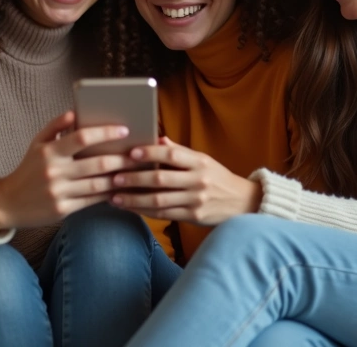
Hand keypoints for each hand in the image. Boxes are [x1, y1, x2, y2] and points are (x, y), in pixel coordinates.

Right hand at [0, 111, 136, 231]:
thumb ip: (55, 126)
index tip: (124, 130)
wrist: (7, 203)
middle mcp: (54, 172)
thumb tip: (75, 112)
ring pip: (99, 185)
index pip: (82, 137)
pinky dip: (108, 195)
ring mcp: (59, 192)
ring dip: (119, 178)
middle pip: (97, 164)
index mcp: (49, 152)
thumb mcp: (36, 144)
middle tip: (139, 154)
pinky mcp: (63, 210)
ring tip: (135, 172)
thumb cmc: (27, 170)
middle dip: (122, 159)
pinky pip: (92, 201)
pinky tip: (120, 189)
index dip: (105, 133)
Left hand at [110, 137, 261, 225]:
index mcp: (200, 162)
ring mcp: (196, 200)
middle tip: (115, 177)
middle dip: (135, 179)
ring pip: (159, 200)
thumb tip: (156, 138)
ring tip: (115, 197)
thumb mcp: (203, 160)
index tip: (131, 152)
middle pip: (161, 179)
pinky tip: (130, 208)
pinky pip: (164, 214)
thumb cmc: (216, 177)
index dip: (150, 153)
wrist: (242, 202)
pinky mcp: (193, 217)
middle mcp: (198, 181)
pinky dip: (144, 211)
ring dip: (134, 199)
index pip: (172, 155)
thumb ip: (179, 151)